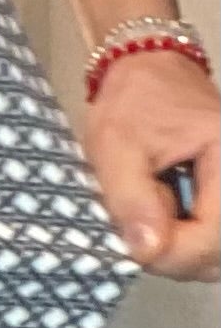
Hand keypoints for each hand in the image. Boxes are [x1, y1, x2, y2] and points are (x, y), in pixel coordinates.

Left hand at [82, 49, 218, 281]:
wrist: (150, 71)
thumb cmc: (133, 101)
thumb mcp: (116, 143)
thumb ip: (131, 198)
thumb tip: (148, 252)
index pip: (215, 236)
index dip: (174, 255)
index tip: (133, 248)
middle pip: (219, 253)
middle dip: (175, 256)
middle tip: (136, 232)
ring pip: (215, 254)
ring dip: (178, 251)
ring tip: (147, 221)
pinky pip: (211, 238)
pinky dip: (183, 241)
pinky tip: (161, 219)